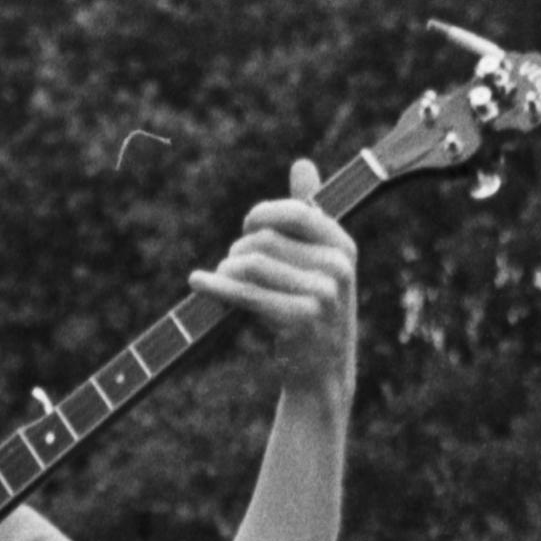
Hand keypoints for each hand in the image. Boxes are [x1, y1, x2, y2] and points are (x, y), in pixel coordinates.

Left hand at [189, 159, 356, 407]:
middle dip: (239, 249)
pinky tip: (197, 283)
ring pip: (251, 262)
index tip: (247, 228)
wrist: (323, 377)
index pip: (295, 212)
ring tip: (220, 279)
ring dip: (227, 269)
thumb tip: (302, 163)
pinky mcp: (301, 318)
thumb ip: (309, 213)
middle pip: (266, 238)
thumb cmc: (315, 313)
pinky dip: (216, 286)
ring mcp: (323, 294)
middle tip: (231, 266)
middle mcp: (338, 267)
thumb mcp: (319, 262)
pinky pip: (245, 292)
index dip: (263, 215)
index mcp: (344, 246)